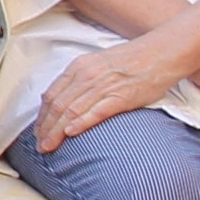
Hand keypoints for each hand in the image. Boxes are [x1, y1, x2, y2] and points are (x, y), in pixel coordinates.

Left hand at [30, 33, 196, 152]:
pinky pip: (95, 112)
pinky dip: (80, 123)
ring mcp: (103, 85)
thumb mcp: (99, 64)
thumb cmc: (133, 61)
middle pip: (57, 105)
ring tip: (48, 147)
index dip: (41, 116)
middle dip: (44, 128)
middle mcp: (87, 75)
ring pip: (71, 111)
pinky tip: (70, 134)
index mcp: (80, 67)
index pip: (52, 94)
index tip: (37, 131)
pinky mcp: (120, 96)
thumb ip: (81, 80)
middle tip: (39, 145)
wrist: (161, 53)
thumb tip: (66, 100)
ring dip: (56, 131)